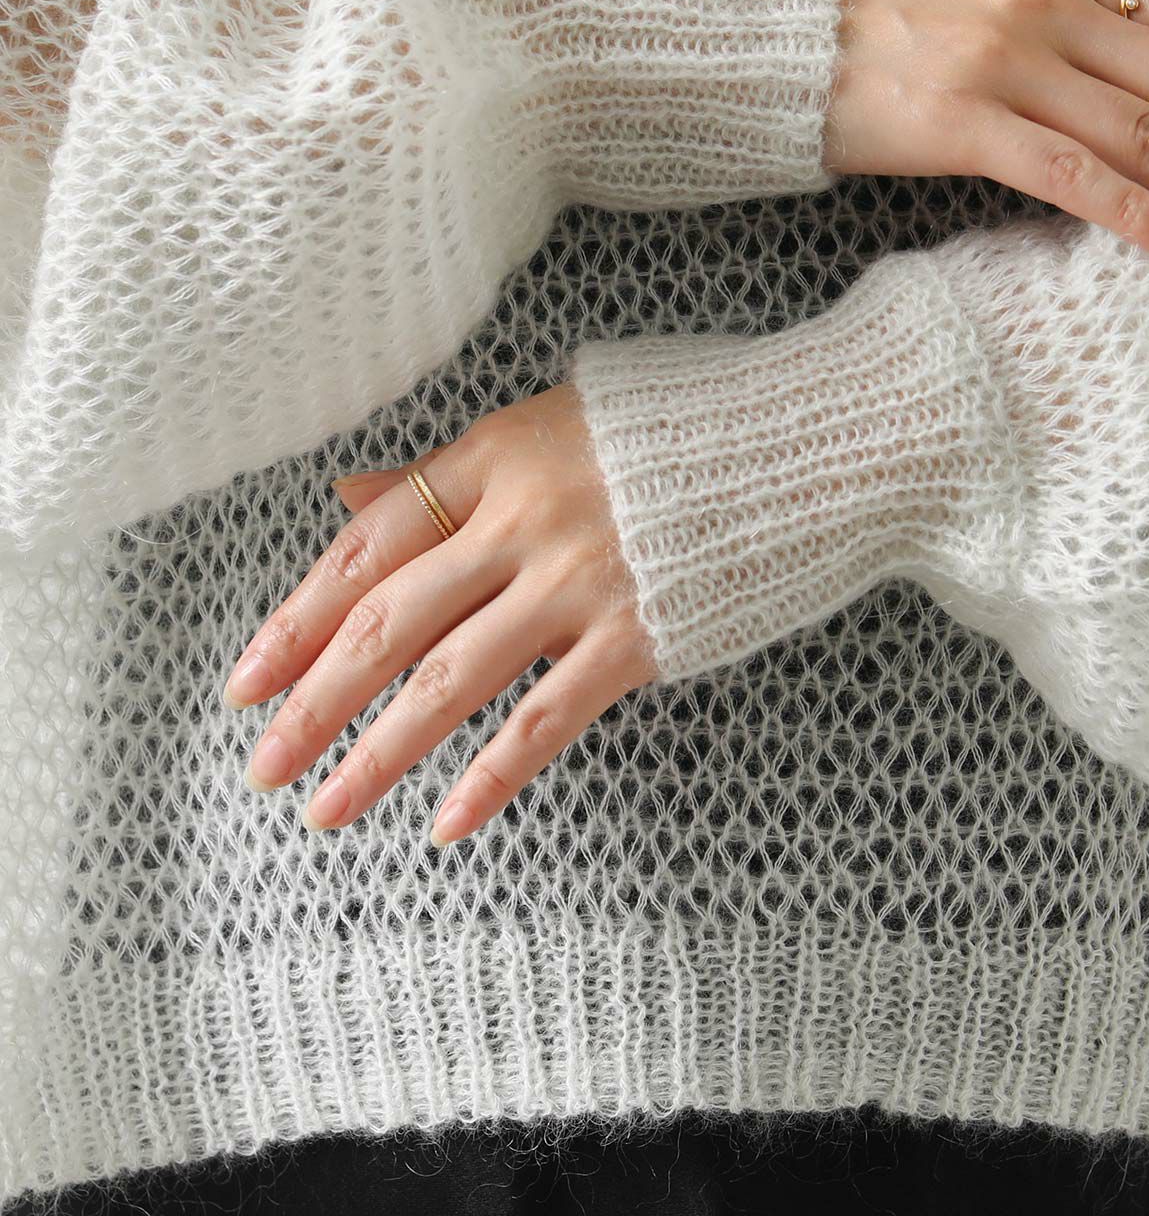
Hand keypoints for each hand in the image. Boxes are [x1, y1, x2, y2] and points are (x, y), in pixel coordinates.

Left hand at [221, 383, 654, 844]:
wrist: (806, 442)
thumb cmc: (677, 427)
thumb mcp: (552, 420)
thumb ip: (452, 470)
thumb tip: (351, 497)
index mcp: (497, 454)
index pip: (371, 545)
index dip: (300, 617)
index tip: (247, 681)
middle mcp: (525, 518)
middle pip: (392, 619)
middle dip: (316, 700)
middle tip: (263, 765)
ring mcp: (582, 581)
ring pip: (452, 677)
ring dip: (379, 751)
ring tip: (325, 811)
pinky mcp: (639, 635)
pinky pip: (548, 717)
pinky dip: (493, 774)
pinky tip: (445, 823)